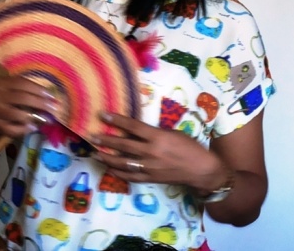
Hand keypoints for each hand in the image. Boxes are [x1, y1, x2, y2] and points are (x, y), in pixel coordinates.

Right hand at [0, 76, 58, 139]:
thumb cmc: (1, 100)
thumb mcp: (8, 90)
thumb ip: (24, 90)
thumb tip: (48, 96)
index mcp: (1, 83)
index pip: (23, 83)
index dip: (38, 89)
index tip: (51, 95)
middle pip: (23, 98)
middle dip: (40, 103)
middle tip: (52, 108)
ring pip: (19, 115)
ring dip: (34, 117)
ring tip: (45, 119)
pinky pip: (13, 129)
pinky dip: (25, 129)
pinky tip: (33, 127)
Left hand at [91, 112, 227, 190]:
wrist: (201, 169)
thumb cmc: (189, 146)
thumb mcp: (172, 133)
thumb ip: (153, 132)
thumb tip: (135, 129)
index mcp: (157, 137)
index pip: (132, 126)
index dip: (116, 120)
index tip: (102, 115)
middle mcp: (151, 152)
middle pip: (123, 145)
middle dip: (106, 140)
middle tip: (92, 136)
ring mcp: (149, 167)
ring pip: (123, 163)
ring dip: (107, 158)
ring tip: (95, 153)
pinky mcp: (150, 178)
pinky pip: (130, 176)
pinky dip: (118, 172)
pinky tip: (109, 168)